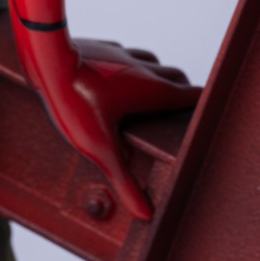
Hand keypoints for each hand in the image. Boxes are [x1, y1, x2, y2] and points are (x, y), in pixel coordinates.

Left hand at [18, 28, 198, 219]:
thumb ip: (124, 181)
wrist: (47, 56)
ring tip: (148, 96)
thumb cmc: (75, 101)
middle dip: (182, 93)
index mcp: (153, 92)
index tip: (212, 117)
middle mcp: (144, 69)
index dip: (205, 106)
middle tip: (179, 113)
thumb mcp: (101, 148)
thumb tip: (146, 214)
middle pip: (177, 77)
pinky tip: (115, 76)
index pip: (193, 95)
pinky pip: (124, 53)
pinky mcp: (103, 46)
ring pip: (152, 61)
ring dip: (156, 76)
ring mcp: (123, 54)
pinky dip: (128, 65)